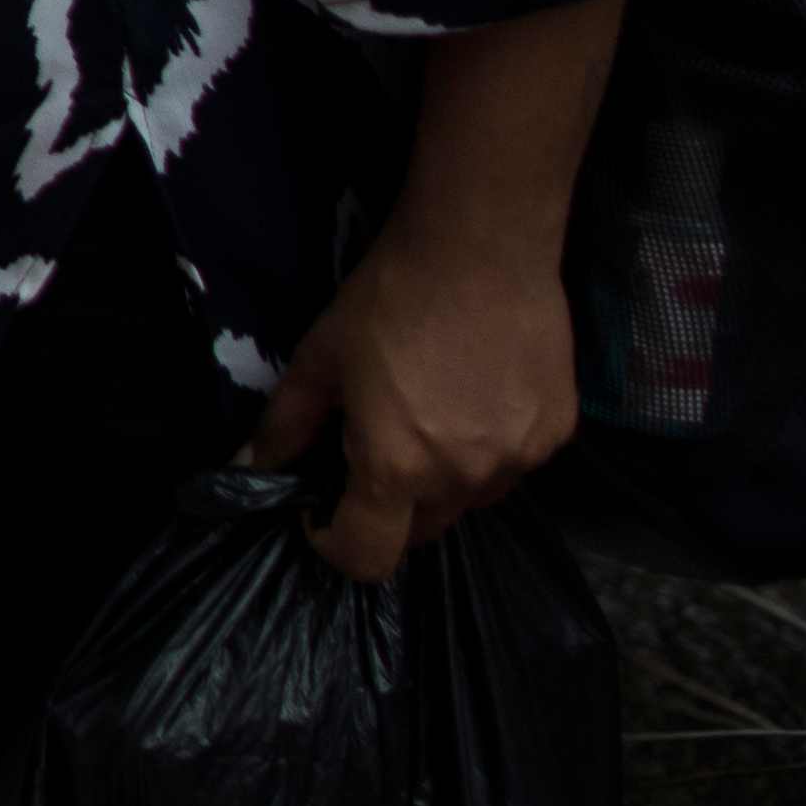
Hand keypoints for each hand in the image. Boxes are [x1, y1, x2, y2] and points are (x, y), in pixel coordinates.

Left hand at [247, 217, 581, 583]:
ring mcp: (518, 461)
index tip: (320, 510)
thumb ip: (283, 426)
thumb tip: (247, 470)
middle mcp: (462, 479)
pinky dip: (487, 451)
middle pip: (419, 533)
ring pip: (469, 501)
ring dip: (441, 482)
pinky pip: (511, 467)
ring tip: (429, 417)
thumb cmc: (390, 300)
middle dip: (386, 510)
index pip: (367, 558)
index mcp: (396, 468)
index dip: (334, 544)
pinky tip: (476, 399)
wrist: (482, 247)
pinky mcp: (557, 435)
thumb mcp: (320, 360)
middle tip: (371, 451)